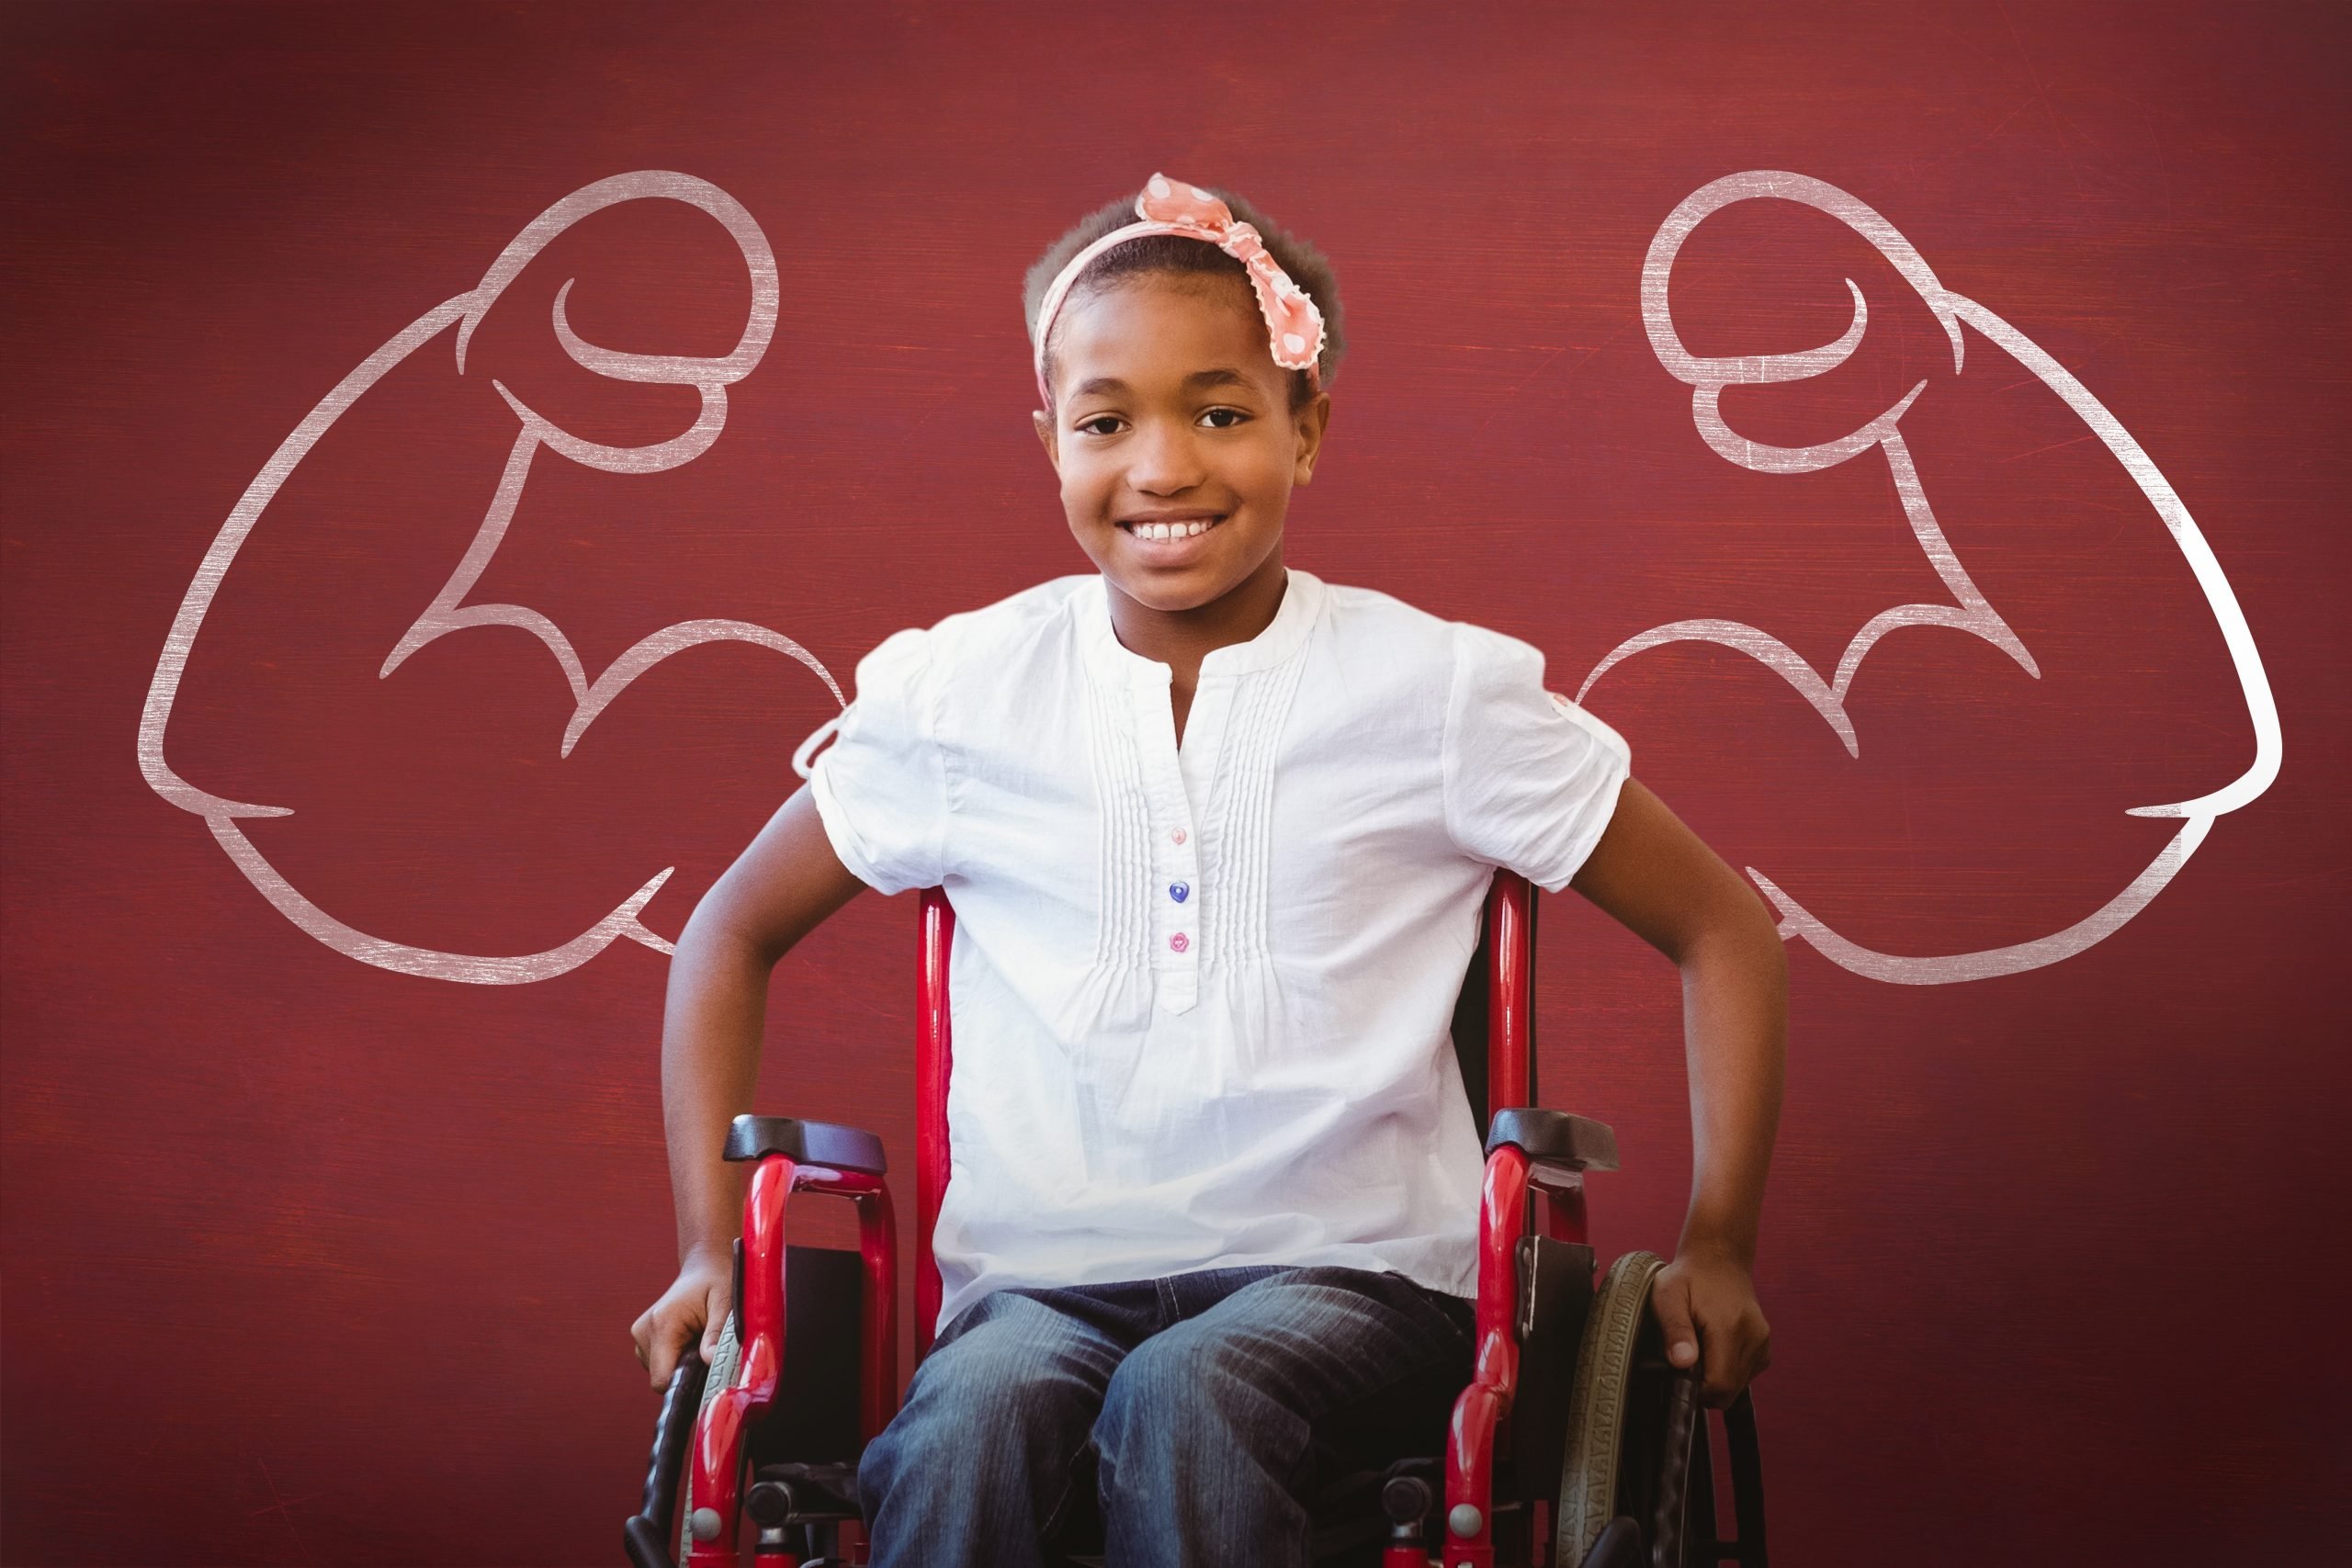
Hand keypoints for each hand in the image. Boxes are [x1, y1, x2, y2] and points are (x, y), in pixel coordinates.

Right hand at [630, 1247, 733, 1390]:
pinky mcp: (643, 1339)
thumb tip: (710, 1362)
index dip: (685, 1386)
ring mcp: (640, 1336)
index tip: (707, 1378)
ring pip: (660, 1373)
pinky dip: (676, 1359)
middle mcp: (644, 1331)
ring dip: (682, 1365)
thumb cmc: (717, 1281)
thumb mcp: (725, 1303)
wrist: (704, 1268)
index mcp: (662, 1323)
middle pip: (662, 1378)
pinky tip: (690, 1340)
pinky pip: (660, 1364)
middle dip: (686, 1373)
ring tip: (700, 1340)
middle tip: (708, 1350)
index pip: (662, 1378)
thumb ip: (716, 1334)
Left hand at [1649, 1247, 1770, 1407]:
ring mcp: (1763, 1342)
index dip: (1697, 1389)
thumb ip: (1675, 1329)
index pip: (1720, 1384)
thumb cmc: (1688, 1277)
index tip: (1681, 1372)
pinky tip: (1714, 1348)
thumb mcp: (1668, 1296)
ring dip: (1717, 1378)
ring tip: (1701, 1347)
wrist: (1718, 1259)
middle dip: (1705, 1386)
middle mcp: (1753, 1337)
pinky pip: (1746, 1375)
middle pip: (1730, 1391)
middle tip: (1687, 1358)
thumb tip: (1682, 1363)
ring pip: (1738, 1385)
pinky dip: (1729, 1371)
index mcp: (1729, 1327)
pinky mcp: (1765, 1347)